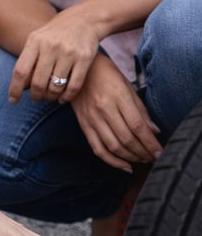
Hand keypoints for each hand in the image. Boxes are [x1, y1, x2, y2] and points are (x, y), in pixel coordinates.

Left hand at [8, 6, 101, 104]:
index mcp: (35, 41)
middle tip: (36, 98)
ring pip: (56, 86)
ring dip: (50, 97)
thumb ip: (28, 61)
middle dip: (35, 95)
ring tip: (49, 97)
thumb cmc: (55, 34)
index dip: (15, 89)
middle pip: (38, 82)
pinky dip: (67, 96)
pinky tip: (62, 98)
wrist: (84, 20)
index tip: (13, 101)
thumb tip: (20, 87)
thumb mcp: (37, 41)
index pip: (20, 70)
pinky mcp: (84, 59)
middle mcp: (51, 46)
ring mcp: (69, 52)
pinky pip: (74, 86)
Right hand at [71, 55, 161, 169]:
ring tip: (142, 160)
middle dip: (143, 152)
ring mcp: (92, 118)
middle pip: (126, 138)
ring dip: (131, 157)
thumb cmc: (106, 74)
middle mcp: (104, 108)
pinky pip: (97, 148)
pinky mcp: (83, 125)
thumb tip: (154, 131)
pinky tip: (124, 165)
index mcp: (118, 96)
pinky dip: (112, 161)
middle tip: (153, 157)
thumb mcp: (127, 86)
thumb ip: (140, 109)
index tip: (159, 151)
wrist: (77, 70)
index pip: (137, 125)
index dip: (150, 142)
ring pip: (113, 146)